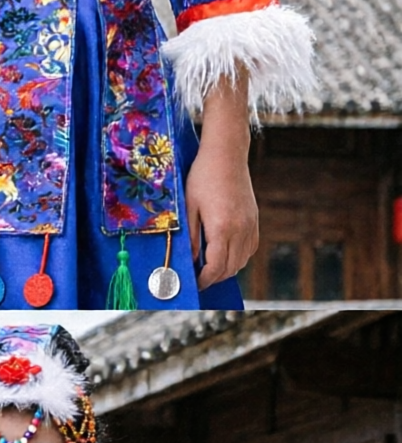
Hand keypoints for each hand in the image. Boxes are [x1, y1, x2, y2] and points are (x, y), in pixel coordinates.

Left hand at [188, 81, 258, 291]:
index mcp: (223, 228)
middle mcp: (241, 230)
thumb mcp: (188, 208)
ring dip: (226, 269)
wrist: (226, 156)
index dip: (204, 281)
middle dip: (214, 278)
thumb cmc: (202, 178)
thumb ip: (191, 238)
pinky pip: (249, 248)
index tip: (192, 286)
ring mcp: (251, 225)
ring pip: (243, 260)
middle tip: (197, 280)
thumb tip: (189, 262)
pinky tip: (223, 253)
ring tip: (207, 268)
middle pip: (231, 268)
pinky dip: (237, 257)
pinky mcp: (254, 219)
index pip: (216, 267)